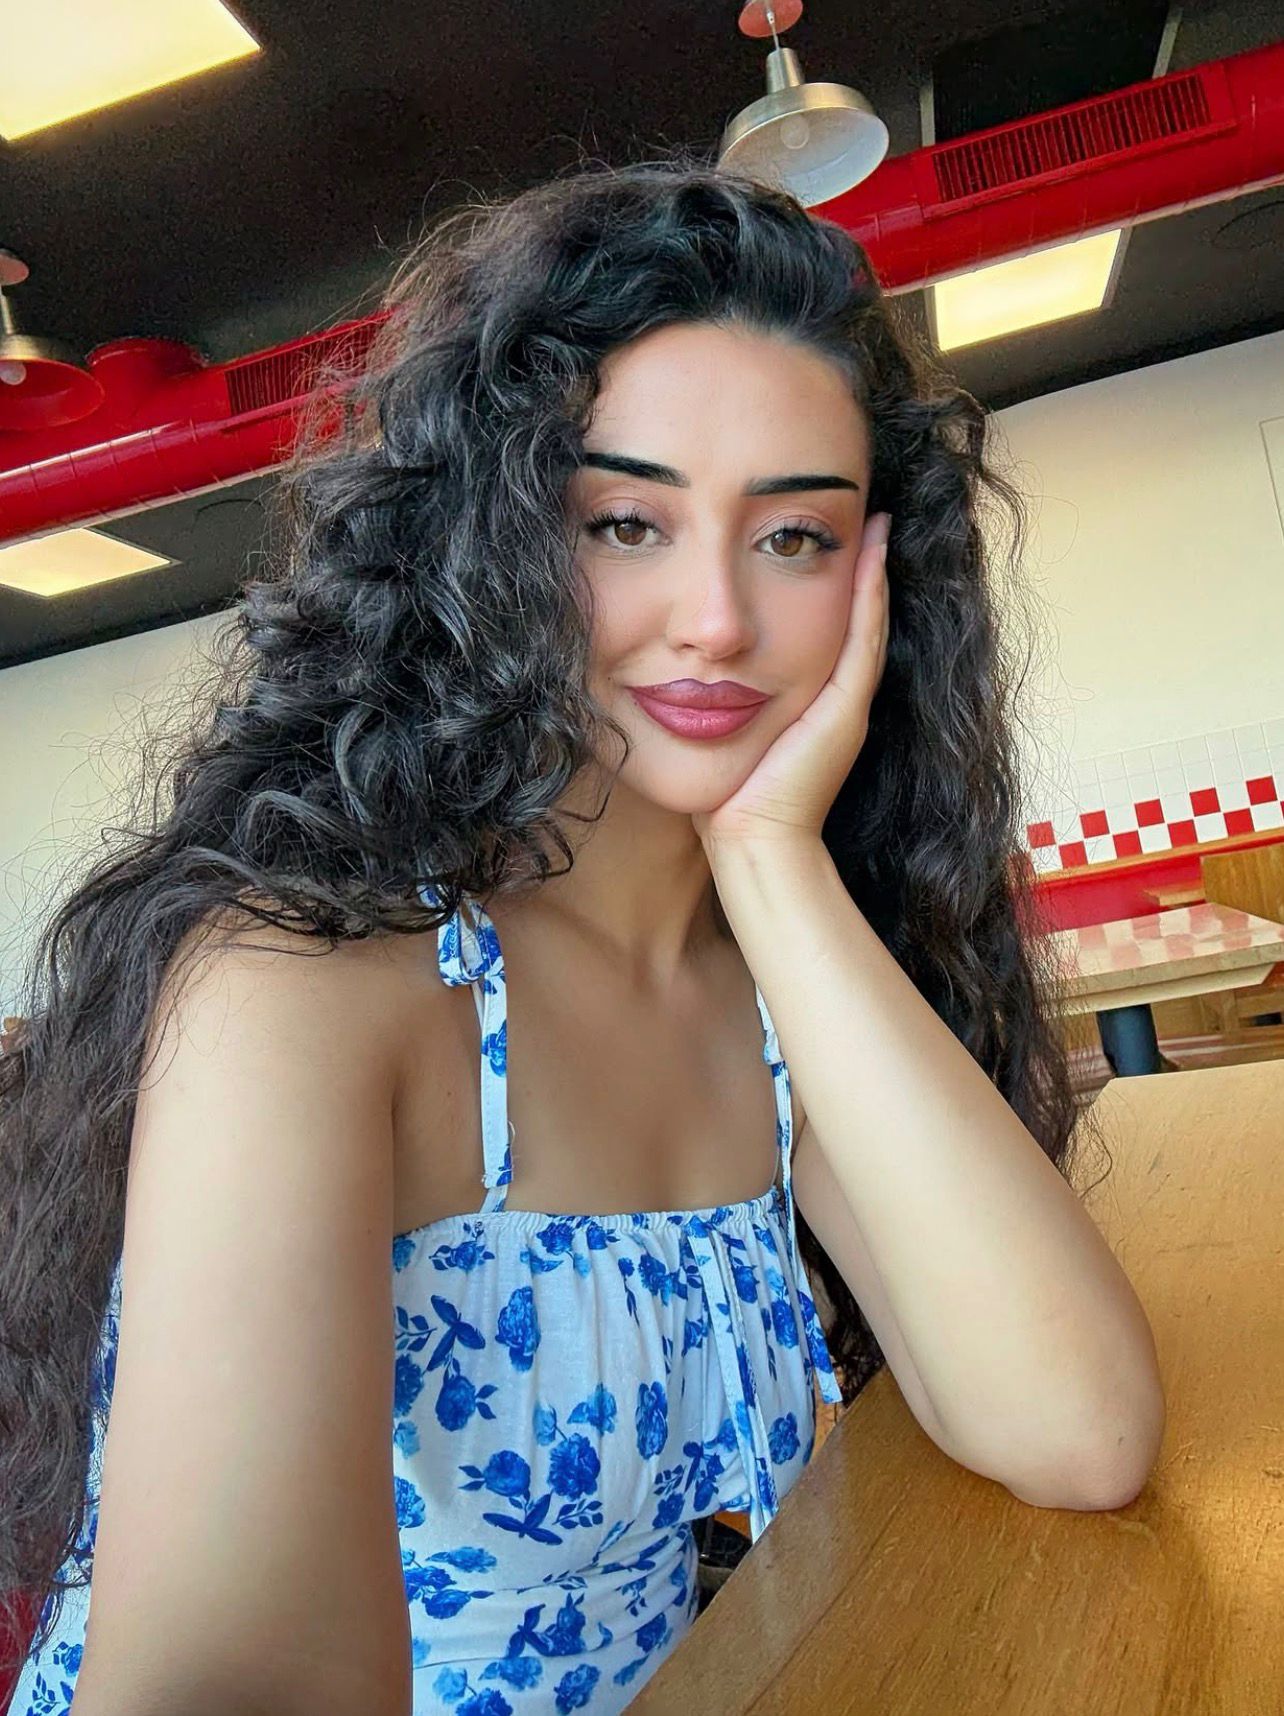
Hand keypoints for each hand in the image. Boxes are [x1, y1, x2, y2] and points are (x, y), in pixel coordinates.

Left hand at [691, 510, 891, 852]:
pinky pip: (864, 641)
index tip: (827, 532)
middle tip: (867, 511)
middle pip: (854, 616)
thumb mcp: (718, 726)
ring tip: (877, 519)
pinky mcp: (848, 710)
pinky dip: (870, 596)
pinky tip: (872, 555)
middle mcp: (836, 696)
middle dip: (860, 565)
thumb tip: (680, 659)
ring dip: (873, 569)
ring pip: (867, 621)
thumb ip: (712, 693)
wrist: (750, 840)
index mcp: (810, 698)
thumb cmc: (724, 794)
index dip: (833, 581)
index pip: (825, 625)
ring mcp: (847, 702)